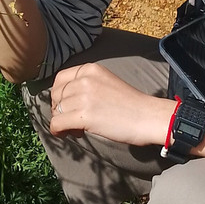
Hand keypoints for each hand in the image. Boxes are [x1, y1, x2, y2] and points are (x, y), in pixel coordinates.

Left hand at [49, 63, 170, 146]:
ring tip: (78, 129)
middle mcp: (85, 79)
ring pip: (56, 111)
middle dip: (60, 109)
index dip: (59, 95)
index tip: (67, 106)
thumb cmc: (131, 105)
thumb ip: (86, 85)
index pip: (60, 79)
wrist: (148, 117)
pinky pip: (57, 123)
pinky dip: (59, 131)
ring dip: (63, 122)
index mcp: (91, 69)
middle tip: (73, 121)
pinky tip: (73, 134)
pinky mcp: (84, 115)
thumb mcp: (106, 82)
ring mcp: (84, 96)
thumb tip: (63, 100)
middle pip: (56, 96)